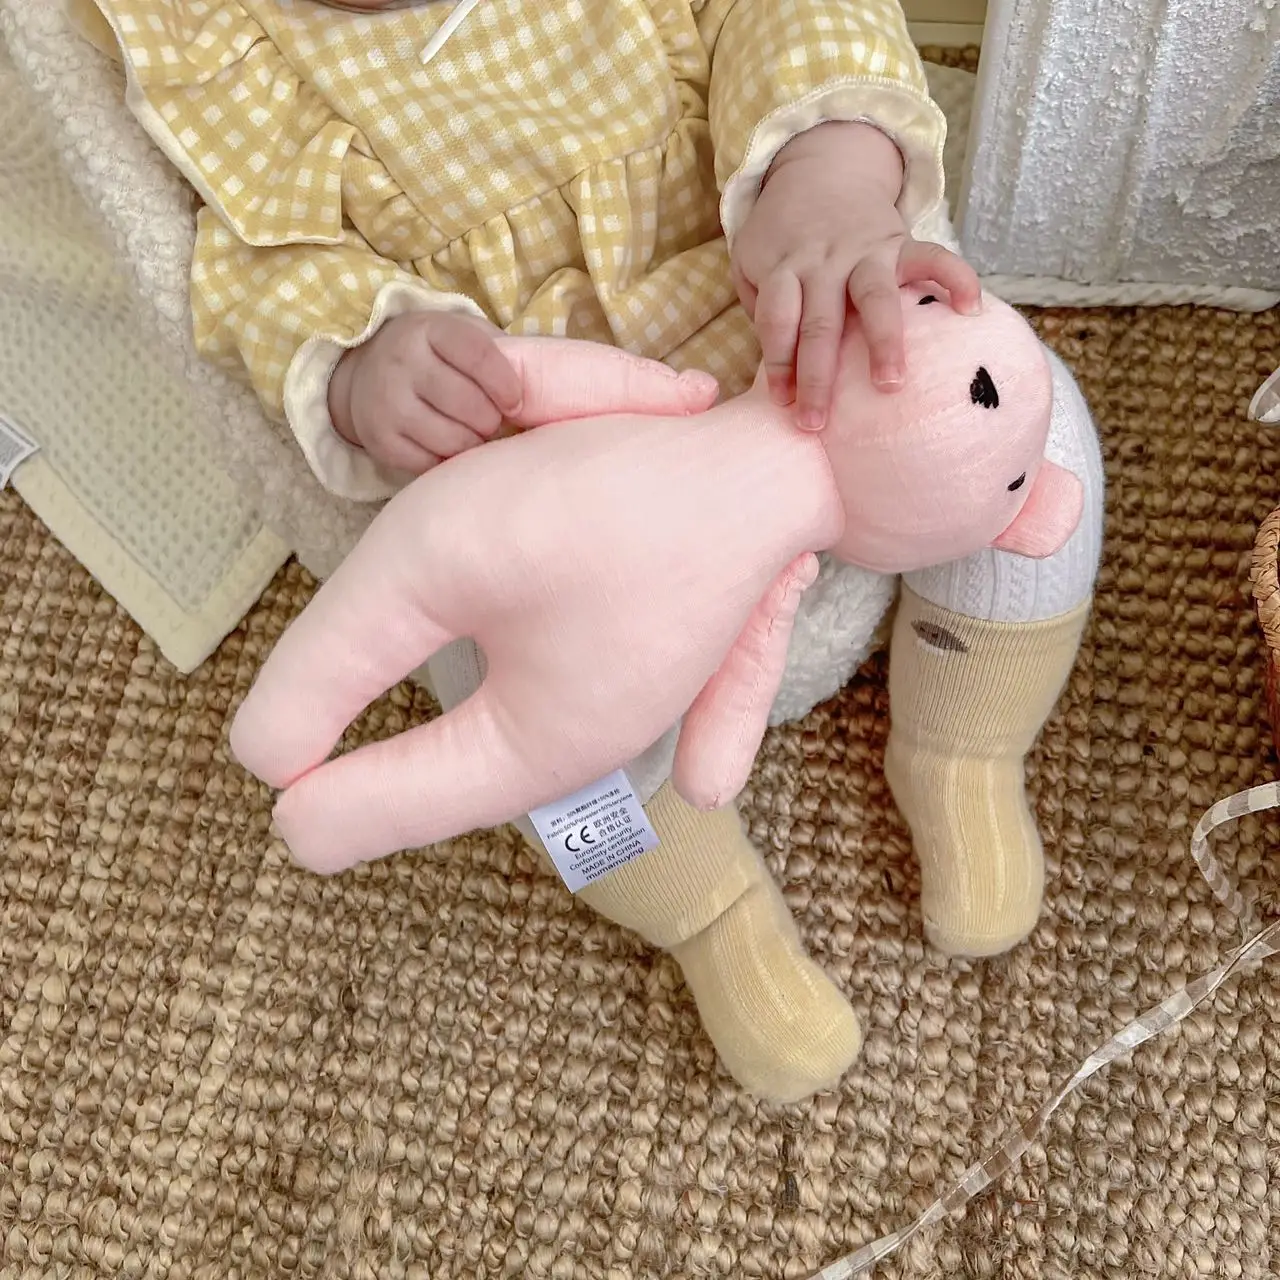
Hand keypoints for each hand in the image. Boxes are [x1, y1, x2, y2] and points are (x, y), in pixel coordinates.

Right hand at [328, 311, 521, 473]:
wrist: (364, 374)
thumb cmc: (433, 357)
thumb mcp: (460, 335)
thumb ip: (499, 350)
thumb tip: (549, 381)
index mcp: (428, 330)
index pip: (479, 356)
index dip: (506, 385)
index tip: (516, 403)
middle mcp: (402, 362)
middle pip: (470, 406)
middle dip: (491, 419)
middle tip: (490, 420)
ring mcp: (386, 403)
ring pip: (454, 439)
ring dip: (474, 443)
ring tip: (472, 433)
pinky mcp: (380, 440)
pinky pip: (431, 463)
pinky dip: (448, 460)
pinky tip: (447, 445)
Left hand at [731, 120, 981, 428]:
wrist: (821, 170)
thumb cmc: (784, 239)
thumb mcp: (753, 263)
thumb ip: (760, 307)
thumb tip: (779, 369)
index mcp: (784, 269)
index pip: (777, 318)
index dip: (777, 360)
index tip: (782, 401)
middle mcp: (824, 262)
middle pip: (820, 322)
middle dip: (818, 375)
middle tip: (816, 420)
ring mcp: (864, 253)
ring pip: (873, 298)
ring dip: (882, 342)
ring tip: (890, 384)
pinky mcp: (900, 243)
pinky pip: (932, 257)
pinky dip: (955, 278)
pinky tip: (971, 308)